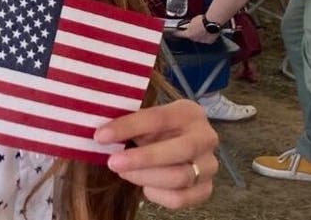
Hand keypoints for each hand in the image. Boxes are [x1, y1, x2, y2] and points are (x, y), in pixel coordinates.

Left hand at [97, 99, 217, 208]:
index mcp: (189, 112)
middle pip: (177, 151)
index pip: (158, 118)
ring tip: (124, 172)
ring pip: (179, 178)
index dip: (128, 127)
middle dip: (141, 159)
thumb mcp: (147, 118)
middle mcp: (205, 138)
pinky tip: (145, 185)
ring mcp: (209, 165)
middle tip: (112, 162)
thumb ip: (130, 124)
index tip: (101, 136)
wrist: (181, 141)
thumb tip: (101, 135)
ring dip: (145, 177)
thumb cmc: (157, 128)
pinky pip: (180, 198)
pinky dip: (158, 194)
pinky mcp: (206, 189)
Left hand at [172, 14, 219, 43]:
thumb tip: (190, 25)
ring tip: (203, 28)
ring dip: (200, 35)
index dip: (177, 33)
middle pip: (191, 37)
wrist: (212, 22)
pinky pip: (206, 39)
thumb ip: (190, 25)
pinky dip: (207, 36)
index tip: (176, 32)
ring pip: (199, 38)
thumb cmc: (203, 20)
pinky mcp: (209, 41)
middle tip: (195, 27)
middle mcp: (194, 39)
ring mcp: (202, 41)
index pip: (180, 34)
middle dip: (192, 33)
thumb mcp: (192, 21)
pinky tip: (208, 31)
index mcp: (188, 34)